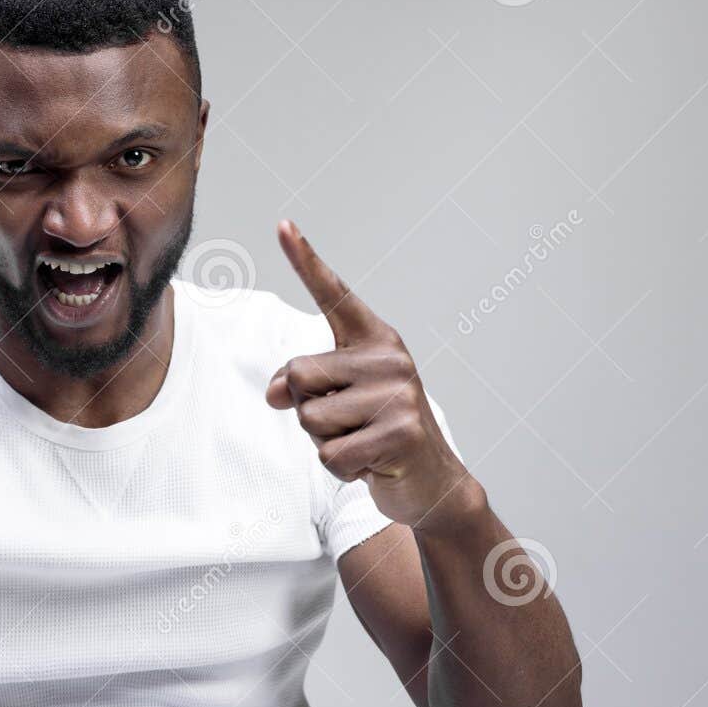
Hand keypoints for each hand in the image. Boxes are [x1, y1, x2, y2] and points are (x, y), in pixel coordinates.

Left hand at [266, 219, 480, 531]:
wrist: (432, 482)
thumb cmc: (375, 434)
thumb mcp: (333, 402)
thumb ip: (300, 385)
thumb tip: (274, 392)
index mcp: (374, 340)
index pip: (333, 295)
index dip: (305, 260)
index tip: (282, 224)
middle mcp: (389, 357)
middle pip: (297, 375)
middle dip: (307, 409)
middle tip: (348, 424)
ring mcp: (400, 393)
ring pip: (310, 420)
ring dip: (325, 443)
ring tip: (362, 442)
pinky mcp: (402, 433)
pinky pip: (330, 456)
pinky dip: (341, 469)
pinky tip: (372, 464)